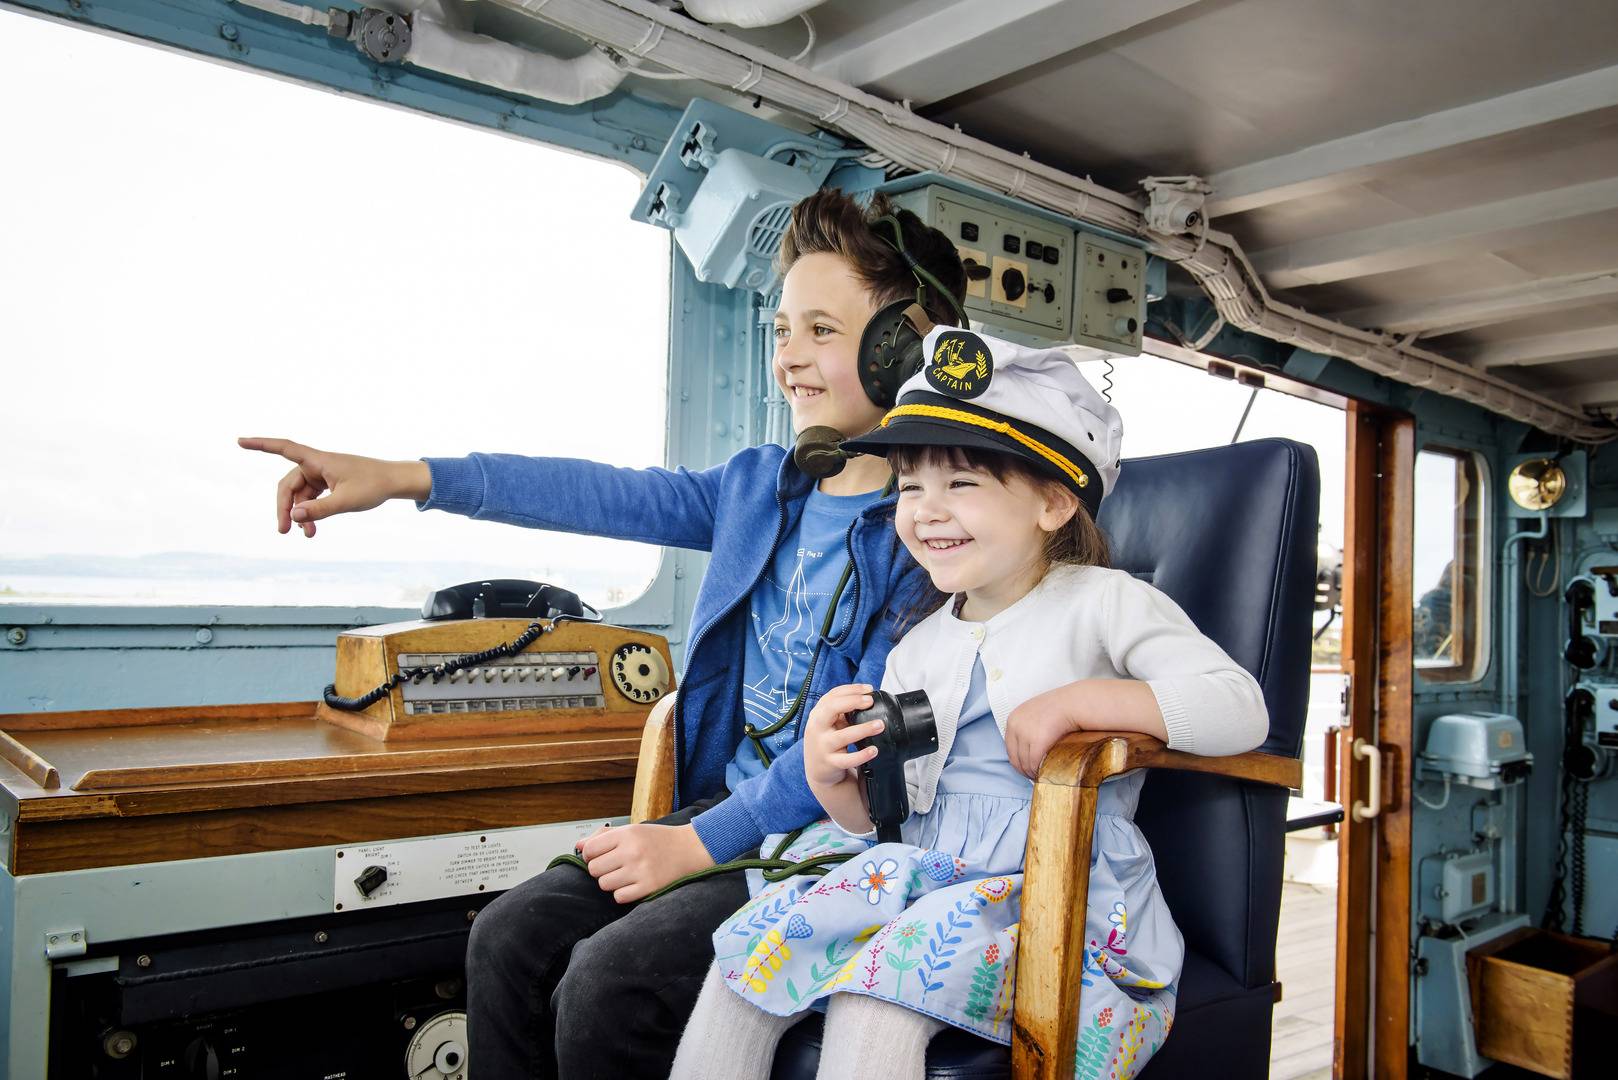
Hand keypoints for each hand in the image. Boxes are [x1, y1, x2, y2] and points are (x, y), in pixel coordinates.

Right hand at [237, 437, 429, 537]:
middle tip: (283, 531)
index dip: (261, 445)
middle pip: (289, 485)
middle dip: (285, 507)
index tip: (240, 441)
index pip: (284, 448)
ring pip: (300, 495)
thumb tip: (294, 516)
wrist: (394, 482)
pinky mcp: (328, 483)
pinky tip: (311, 529)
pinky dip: (310, 512)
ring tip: (307, 536)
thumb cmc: (373, 485)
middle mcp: (317, 465)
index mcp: (319, 460)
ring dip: (300, 514)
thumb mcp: (346, 501)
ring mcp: (322, 474)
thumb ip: (319, 510)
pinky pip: (311, 498)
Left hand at [576, 822, 714, 903]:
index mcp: (627, 834)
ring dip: (611, 882)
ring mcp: (640, 870)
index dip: (590, 856)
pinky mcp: (649, 887)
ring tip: (624, 875)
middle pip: (594, 870)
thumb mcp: (632, 830)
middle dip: (601, 870)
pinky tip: (632, 885)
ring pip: (604, 885)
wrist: (689, 849)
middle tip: (614, 867)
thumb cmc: (658, 839)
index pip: (589, 850)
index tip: (598, 857)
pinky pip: (619, 897)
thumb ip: (604, 837)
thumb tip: (578, 845)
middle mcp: (632, 851)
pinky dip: (622, 893)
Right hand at [802, 683, 882, 788]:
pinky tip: (873, 750)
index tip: (869, 689)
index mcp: (818, 714)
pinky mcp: (830, 763)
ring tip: (880, 725)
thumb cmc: (827, 741)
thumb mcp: (829, 723)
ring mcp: (823, 746)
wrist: (817, 770)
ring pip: (843, 736)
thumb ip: (843, 710)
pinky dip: (862, 755)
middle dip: (852, 701)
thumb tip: (867, 697)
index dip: (851, 690)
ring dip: (864, 729)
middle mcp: (817, 728)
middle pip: (831, 708)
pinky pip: (848, 760)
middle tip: (870, 701)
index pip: (832, 695)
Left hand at [1004, 684, 1079, 778]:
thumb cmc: (1060, 708)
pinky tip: (1045, 774)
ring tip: (1042, 776)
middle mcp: (1015, 725)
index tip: (1026, 768)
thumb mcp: (1036, 713)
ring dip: (1032, 772)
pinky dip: (1039, 771)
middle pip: (1015, 757)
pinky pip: (1034, 762)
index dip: (1017, 761)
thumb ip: (1028, 727)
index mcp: (1013, 718)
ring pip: (1024, 762)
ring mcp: (1025, 733)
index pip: (1009, 747)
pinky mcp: (1037, 741)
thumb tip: (1028, 747)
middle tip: (1035, 776)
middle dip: (1024, 770)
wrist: (1074, 703)